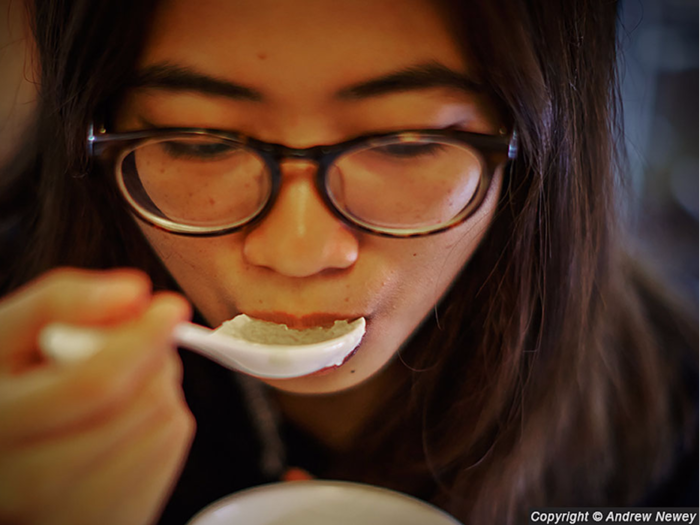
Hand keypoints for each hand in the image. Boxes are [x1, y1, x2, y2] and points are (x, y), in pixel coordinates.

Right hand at [0, 268, 194, 524]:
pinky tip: (125, 412)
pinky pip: (170, 450)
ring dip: (158, 385)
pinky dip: (162, 416)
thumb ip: (61, 302)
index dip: (140, 340)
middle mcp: (31, 486)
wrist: (6, 461)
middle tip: (132, 340)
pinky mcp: (117, 519)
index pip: (91, 386)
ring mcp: (78, 513)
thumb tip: (134, 292)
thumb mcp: (5, 337)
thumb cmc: (1, 393)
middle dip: (150, 358)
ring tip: (120, 378)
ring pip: (161, 425)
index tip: (168, 307)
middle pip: (135, 406)